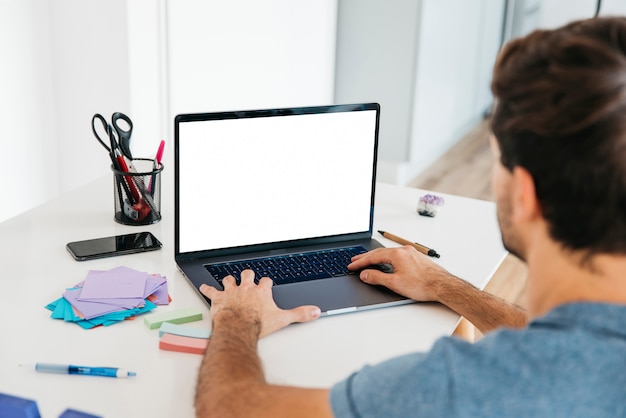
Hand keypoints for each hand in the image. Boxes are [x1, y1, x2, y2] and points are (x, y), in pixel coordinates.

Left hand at [199, 269, 320, 338]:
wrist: (238, 327)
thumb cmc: (257, 324)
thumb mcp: (283, 319)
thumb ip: (299, 314)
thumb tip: (315, 311)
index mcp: (261, 291)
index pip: (265, 281)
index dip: (266, 283)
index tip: (266, 284)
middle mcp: (246, 288)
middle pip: (247, 275)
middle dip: (248, 276)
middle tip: (248, 277)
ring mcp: (231, 292)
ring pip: (229, 280)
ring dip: (229, 280)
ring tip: (229, 280)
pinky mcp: (219, 298)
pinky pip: (211, 290)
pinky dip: (207, 289)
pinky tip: (204, 287)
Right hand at [348, 245, 454, 301]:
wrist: (443, 286)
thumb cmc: (423, 285)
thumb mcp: (395, 283)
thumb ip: (377, 277)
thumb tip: (365, 274)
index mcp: (397, 254)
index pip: (373, 256)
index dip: (361, 262)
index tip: (352, 265)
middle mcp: (404, 250)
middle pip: (380, 252)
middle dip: (366, 257)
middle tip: (355, 260)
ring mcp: (411, 253)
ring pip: (389, 253)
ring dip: (377, 257)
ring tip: (368, 261)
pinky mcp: (417, 258)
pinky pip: (398, 256)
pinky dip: (388, 259)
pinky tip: (387, 263)